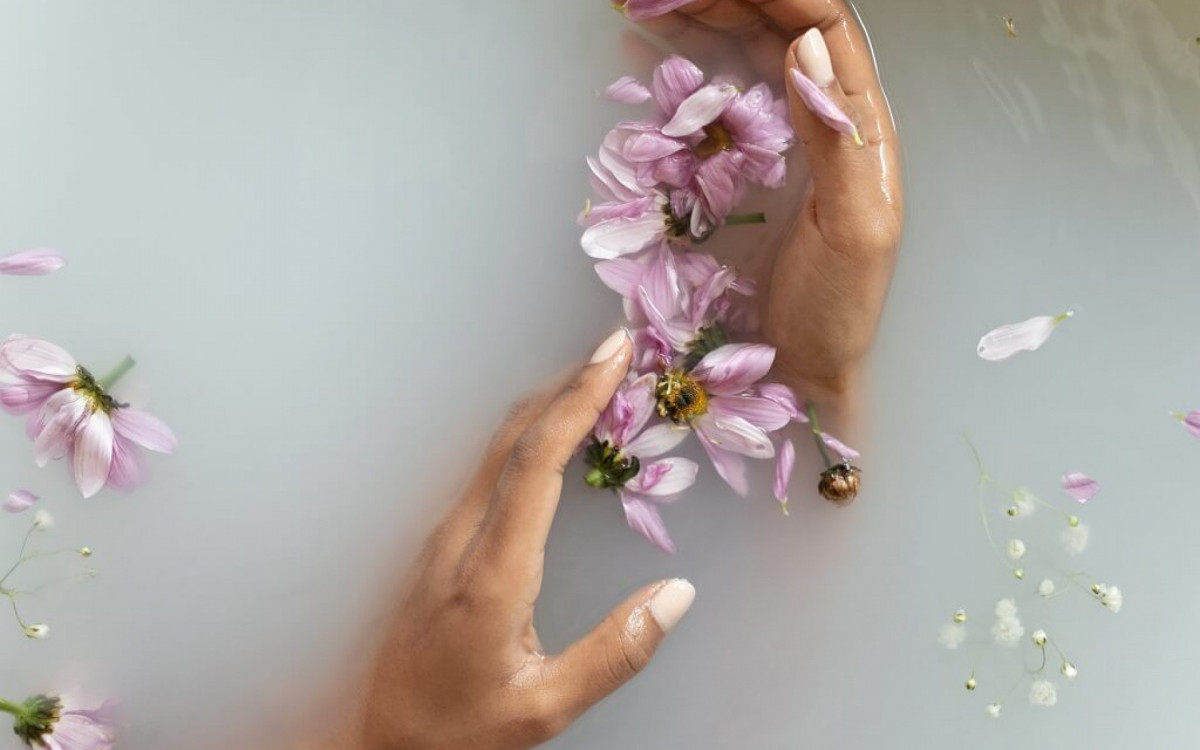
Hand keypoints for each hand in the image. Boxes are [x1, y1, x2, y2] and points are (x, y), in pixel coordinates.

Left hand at [341, 330, 694, 749]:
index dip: (578, 400)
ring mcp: (443, 535)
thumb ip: (616, 652)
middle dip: (568, 383)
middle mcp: (460, 539)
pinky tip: (559, 432)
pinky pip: (490, 468)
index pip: (537, 463)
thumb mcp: (544, 706)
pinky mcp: (441, 542)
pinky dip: (532, 434)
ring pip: (498, 447)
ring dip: (550, 404)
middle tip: (619, 347)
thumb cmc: (457, 728)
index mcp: (491, 573)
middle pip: (514, 437)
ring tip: (601, 378)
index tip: (614, 356)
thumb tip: (678, 594)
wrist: (375, 738)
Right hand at [634, 0, 903, 402]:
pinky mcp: (737, 172)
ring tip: (646, 6)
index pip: (823, 29)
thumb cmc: (840, 310)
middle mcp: (820, 121)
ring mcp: (775, 145)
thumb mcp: (854, 228)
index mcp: (860, 125)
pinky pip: (708, 104)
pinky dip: (676, 71)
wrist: (803, 373)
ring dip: (696, 23)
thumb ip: (836, 140)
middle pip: (775, 31)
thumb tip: (805, 49)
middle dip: (723, 0)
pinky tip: (645, 53)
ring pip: (739, 58)